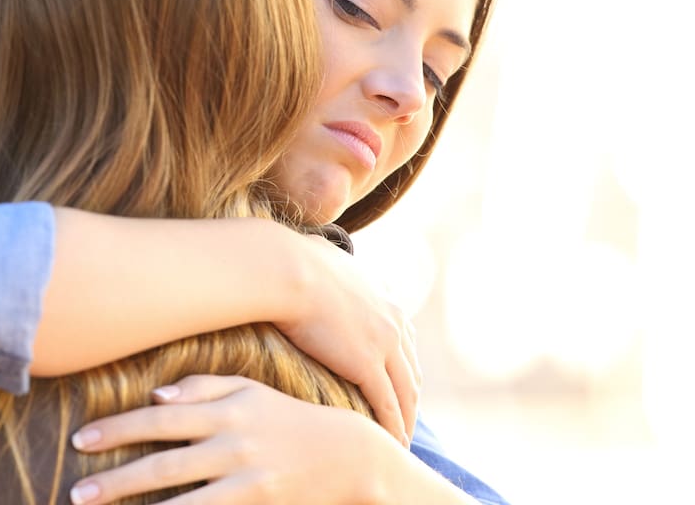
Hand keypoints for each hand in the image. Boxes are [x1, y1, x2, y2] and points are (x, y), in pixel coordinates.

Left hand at [68, 375, 405, 504]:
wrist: (350, 457)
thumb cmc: (289, 419)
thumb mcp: (251, 392)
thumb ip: (205, 387)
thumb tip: (155, 394)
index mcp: (227, 409)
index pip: (161, 417)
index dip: (118, 428)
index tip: (81, 439)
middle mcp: (235, 444)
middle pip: (164, 464)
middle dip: (116, 480)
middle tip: (77, 492)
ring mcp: (250, 480)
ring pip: (185, 503)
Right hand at [274, 236, 419, 444]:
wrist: (283, 269)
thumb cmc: (286, 260)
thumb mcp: (317, 253)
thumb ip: (324, 260)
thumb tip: (309, 250)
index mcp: (381, 294)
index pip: (401, 336)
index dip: (400, 362)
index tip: (396, 382)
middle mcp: (392, 318)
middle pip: (410, 367)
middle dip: (409, 395)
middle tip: (404, 419)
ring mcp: (384, 342)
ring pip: (406, 392)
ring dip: (407, 419)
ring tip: (401, 442)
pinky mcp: (368, 364)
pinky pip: (388, 406)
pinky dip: (394, 428)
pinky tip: (393, 445)